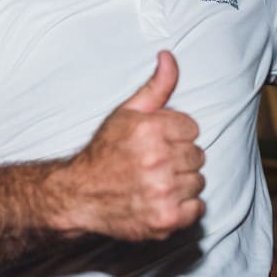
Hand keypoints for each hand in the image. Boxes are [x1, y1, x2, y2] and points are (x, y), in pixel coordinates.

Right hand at [61, 51, 204, 241]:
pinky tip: (164, 200)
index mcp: (150, 130)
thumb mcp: (127, 113)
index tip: (158, 143)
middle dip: (180, 158)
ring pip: (198, 181)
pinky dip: (185, 207)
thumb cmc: (105, 152)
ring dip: (182, 183)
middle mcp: (157, 161)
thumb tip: (169, 57)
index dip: (176, 135)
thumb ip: (156, 86)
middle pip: (198, 156)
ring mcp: (162, 192)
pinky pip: (198, 208)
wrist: (78, 195)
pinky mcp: (165, 219)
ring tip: (157, 182)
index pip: (193, 129)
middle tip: (156, 164)